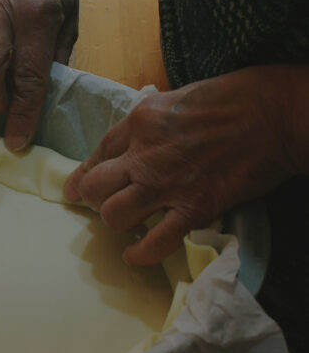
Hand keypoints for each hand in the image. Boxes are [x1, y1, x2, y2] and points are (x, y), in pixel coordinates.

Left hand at [64, 66, 303, 264]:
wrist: (276, 112)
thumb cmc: (232, 97)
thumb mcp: (175, 98)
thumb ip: (149, 121)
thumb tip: (136, 138)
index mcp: (138, 122)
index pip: (96, 154)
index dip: (81, 176)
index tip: (76, 190)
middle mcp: (143, 154)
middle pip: (94, 188)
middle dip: (95, 200)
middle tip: (109, 205)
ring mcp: (166, 183)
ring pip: (114, 216)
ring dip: (117, 224)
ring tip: (129, 225)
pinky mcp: (194, 207)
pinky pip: (155, 243)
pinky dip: (140, 254)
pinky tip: (135, 254)